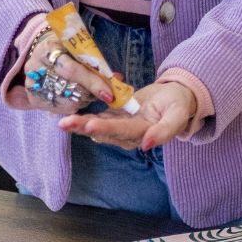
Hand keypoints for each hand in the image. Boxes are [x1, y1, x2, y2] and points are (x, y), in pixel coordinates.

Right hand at [18, 30, 113, 114]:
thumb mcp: (76, 44)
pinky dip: (74, 106)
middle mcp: (35, 68)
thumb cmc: (65, 47)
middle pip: (68, 89)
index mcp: (48, 49)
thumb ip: (94, 58)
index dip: (92, 82)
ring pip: (65, 102)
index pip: (71, 70)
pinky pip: (60, 109)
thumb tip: (116, 77)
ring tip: (90, 92)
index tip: (109, 93)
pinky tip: (78, 97)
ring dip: (84, 100)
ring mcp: (32, 85)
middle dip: (91, 93)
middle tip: (104, 93)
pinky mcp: (33, 99)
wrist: (43, 53)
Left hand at [58, 78, 201, 149]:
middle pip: (104, 132)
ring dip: (80, 124)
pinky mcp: (116, 117)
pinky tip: (69, 113)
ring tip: (62, 121)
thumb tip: (147, 145)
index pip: (123, 131)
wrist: (177, 97)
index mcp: (144, 134)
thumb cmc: (179, 104)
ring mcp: (121, 126)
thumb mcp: (178, 115)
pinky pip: (98, 117)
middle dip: (84, 127)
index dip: (107, 129)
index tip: (90, 126)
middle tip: (64, 123)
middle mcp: (128, 135)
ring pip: (98, 126)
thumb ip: (165, 131)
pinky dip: (84, 116)